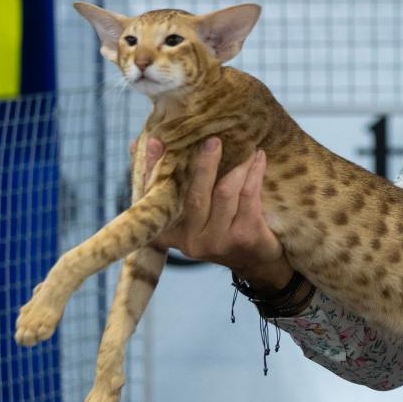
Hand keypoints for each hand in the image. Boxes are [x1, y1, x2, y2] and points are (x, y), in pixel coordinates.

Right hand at [142, 136, 291, 292]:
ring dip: (237, 165)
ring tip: (246, 146)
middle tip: (212, 140)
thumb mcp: (192, 214)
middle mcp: (191, 241)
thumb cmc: (219, 229)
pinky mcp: (244, 236)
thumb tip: (143, 144)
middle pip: (195, 195)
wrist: (256, 261)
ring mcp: (218, 241)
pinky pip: (249, 195)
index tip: (153, 142)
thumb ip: (171, 184)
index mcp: (169, 233)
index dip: (151, 169)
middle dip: (204, 164)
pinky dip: (254, 172)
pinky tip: (259, 158)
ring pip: (225, 192)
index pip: (155, 198)